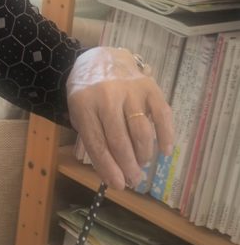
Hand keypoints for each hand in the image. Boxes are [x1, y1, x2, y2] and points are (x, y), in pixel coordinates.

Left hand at [66, 46, 174, 191]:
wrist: (101, 58)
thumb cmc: (87, 92)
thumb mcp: (79, 113)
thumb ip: (92, 137)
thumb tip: (111, 172)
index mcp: (83, 104)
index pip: (97, 143)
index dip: (108, 167)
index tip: (118, 185)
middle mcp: (107, 97)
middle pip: (120, 140)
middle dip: (128, 166)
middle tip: (133, 180)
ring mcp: (130, 90)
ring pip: (141, 131)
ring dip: (143, 154)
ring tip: (141, 165)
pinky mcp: (150, 86)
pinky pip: (162, 115)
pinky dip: (166, 135)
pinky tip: (164, 151)